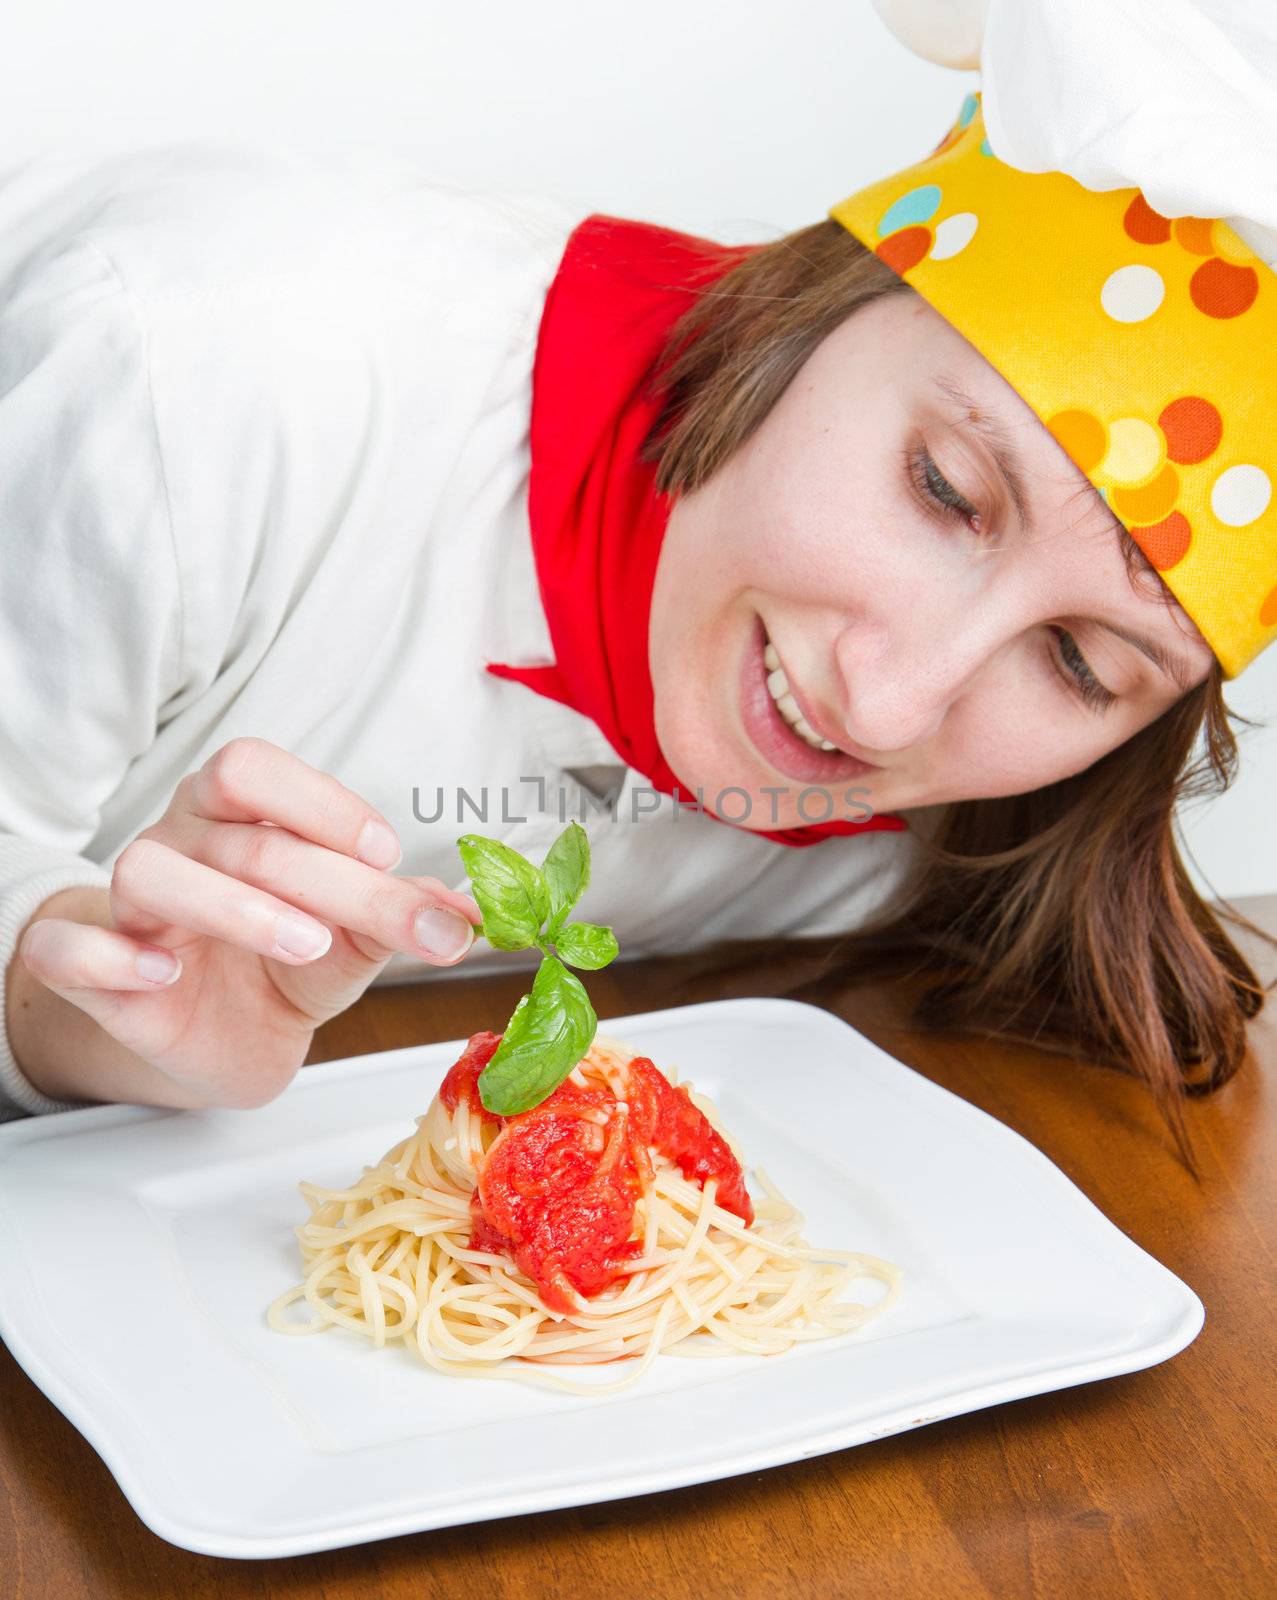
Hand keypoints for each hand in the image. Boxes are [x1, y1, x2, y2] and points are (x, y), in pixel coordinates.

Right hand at [16, 737, 479, 1108]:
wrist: (222, 1038)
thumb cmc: (283, 965)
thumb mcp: (353, 941)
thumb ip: (403, 918)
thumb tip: (473, 913)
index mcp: (235, 816)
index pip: (255, 769)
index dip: (321, 802)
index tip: (386, 852)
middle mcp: (179, 843)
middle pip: (241, 836)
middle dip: (333, 882)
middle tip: (401, 925)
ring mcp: (127, 905)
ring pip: (149, 870)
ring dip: (232, 906)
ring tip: (304, 944)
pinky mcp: (91, 971)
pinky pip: (65, 947)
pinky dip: (108, 954)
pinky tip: (160, 973)